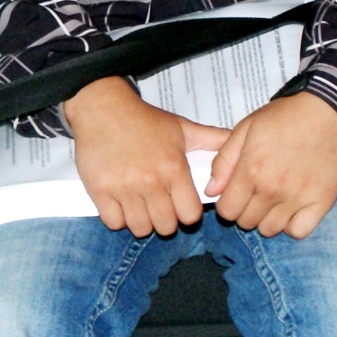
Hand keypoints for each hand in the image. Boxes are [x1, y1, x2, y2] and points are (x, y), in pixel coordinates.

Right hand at [65, 76, 229, 237]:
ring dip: (141, 222)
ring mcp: (124, 188)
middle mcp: (151, 181)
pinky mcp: (100, 190)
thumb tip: (236, 140)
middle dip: (165, 221)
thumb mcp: (182, 127)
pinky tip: (121, 205)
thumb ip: (212, 138)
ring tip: (140, 208)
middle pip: (166, 226)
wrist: (103, 108)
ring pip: (139, 228)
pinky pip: (114, 222)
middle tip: (159, 208)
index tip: (180, 206)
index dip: (187, 214)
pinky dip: (118, 218)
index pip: (190, 215)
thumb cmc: (144, 120)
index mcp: (174, 168)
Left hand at [206, 92, 336, 238]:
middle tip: (255, 194)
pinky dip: (292, 225)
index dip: (227, 204)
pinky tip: (291, 209)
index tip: (235, 194)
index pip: (227, 211)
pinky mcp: (321, 202)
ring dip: (267, 219)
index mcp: (251, 170)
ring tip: (273, 200)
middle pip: (247, 222)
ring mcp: (298, 198)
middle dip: (245, 211)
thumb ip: (225, 161)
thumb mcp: (246, 128)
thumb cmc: (284, 117)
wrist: (328, 111)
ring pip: (271, 230)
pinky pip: (299, 231)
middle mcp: (273, 189)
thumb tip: (212, 191)